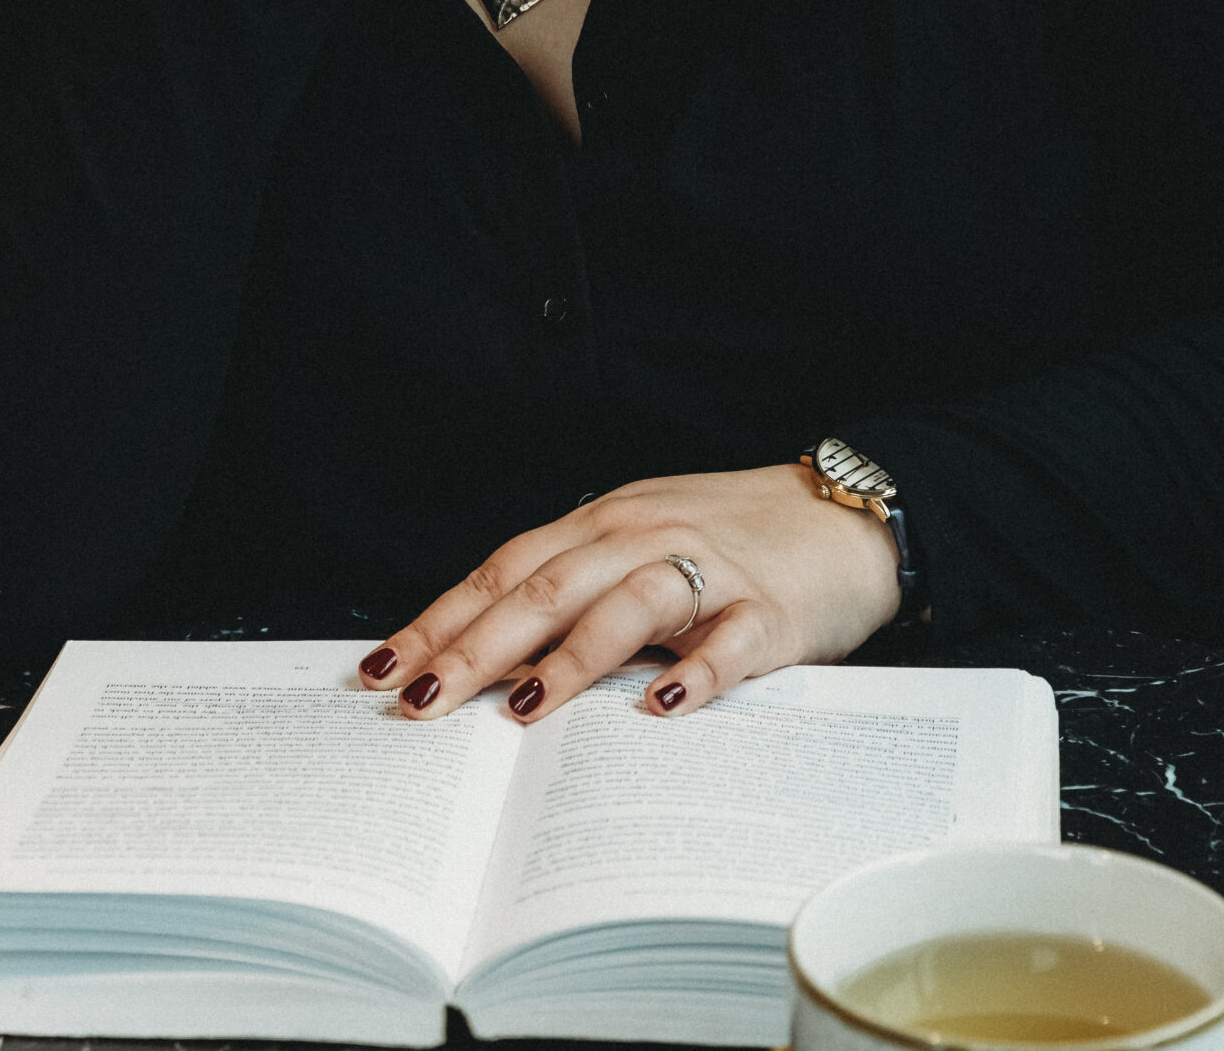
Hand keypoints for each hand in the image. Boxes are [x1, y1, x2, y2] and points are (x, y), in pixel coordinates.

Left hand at [359, 465, 902, 722]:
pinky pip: (727, 645)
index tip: (382, 668)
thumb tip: (482, 656)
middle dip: (475, 648)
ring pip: (626, 607)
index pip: (503, 570)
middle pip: (545, 590)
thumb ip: (574, 584)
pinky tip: (661, 707)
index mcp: (602, 524)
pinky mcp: (769, 613)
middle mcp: (642, 536)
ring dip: (571, 660)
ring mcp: (707, 572)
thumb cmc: (729, 537)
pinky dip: (693, 675)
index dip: (440, 619)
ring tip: (524, 709)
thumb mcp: (639, 541)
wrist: (841, 514)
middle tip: (422, 701)